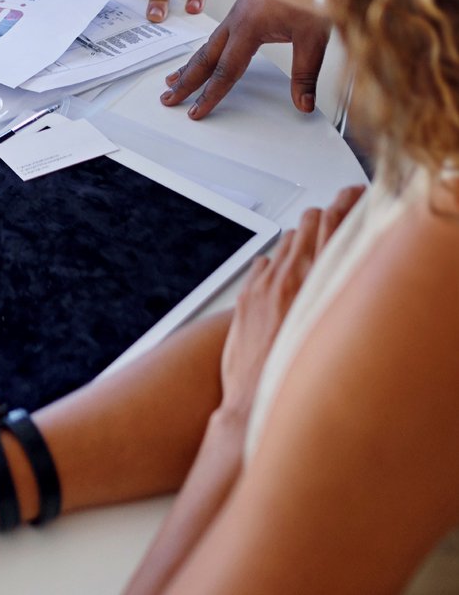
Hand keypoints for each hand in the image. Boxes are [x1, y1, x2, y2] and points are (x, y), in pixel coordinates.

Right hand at [161, 0, 330, 119]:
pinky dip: (203, 50)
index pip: (225, 70)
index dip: (210, 94)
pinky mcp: (242, 9)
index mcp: (248, 28)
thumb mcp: (313, 37)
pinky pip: (215, 34)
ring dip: (189, 65)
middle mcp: (236, 20)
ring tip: (173, 79)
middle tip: (169, 98)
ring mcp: (237, 13)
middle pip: (205, 57)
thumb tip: (303, 104)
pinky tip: (203, 53)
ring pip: (206, 44)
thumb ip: (305, 74)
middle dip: (186, 80)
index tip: (196, 111)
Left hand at [217, 188, 363, 423]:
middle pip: (310, 224)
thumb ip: (336, 301)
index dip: (346, 204)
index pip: (335, 226)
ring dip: (299, 241)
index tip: (353, 196)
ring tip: (308, 246)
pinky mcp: (248, 295)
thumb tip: (344, 286)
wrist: (256, 404)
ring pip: (287, 241)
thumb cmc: (297, 382)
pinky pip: (264, 262)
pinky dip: (274, 263)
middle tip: (334, 214)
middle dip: (323, 216)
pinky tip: (280, 274)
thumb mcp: (330, 336)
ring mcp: (266, 285)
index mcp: (319, 286)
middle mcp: (291, 279)